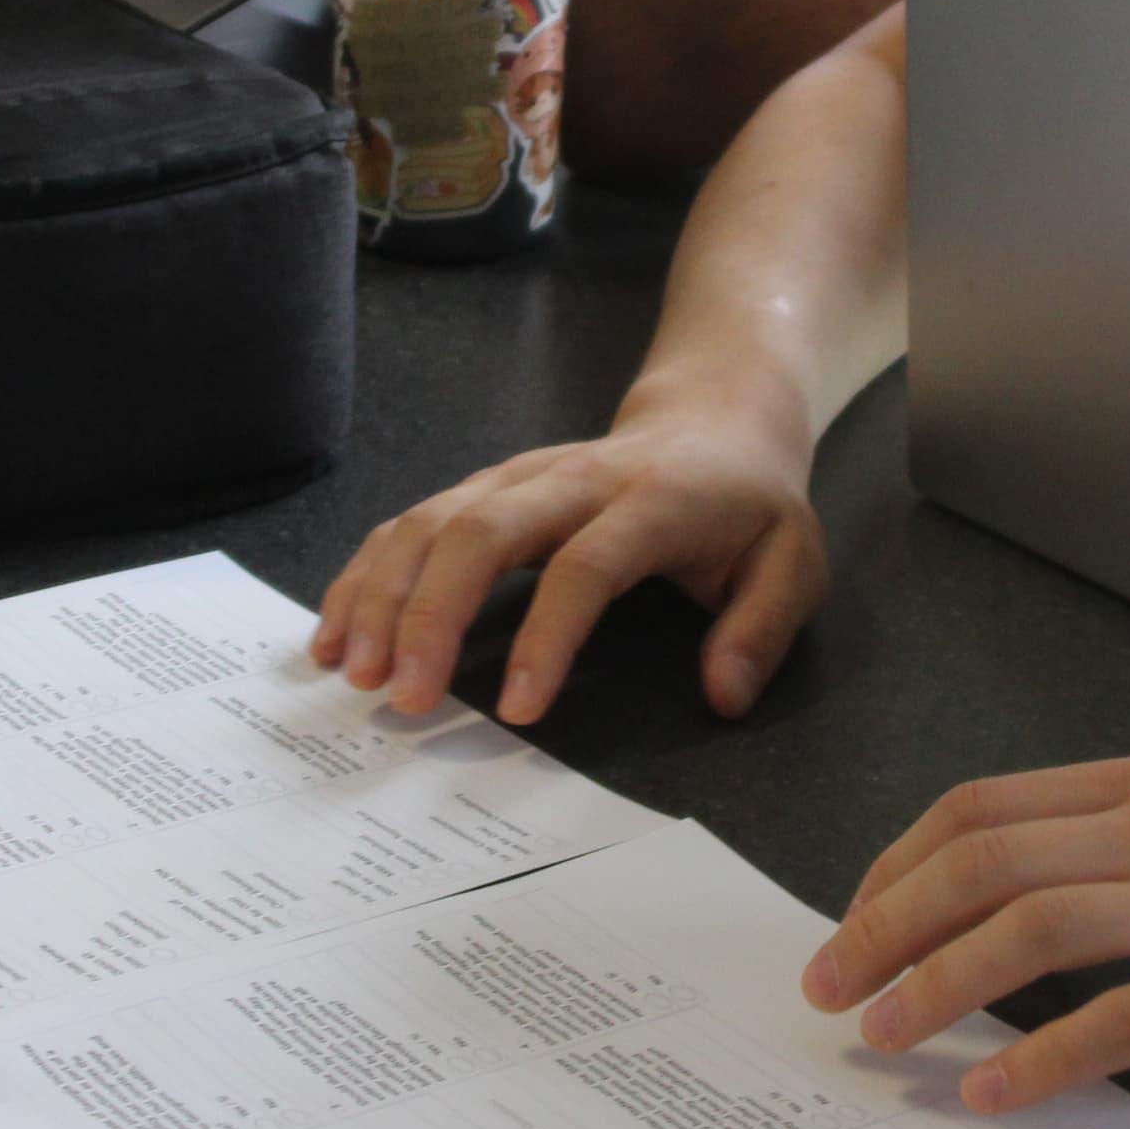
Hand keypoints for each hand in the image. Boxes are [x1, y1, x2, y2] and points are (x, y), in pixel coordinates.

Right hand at [310, 397, 830, 725]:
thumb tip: (722, 695)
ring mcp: (518, 478)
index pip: (587, 565)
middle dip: (430, 613)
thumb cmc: (748, 504)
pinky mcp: (484, 486)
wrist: (713, 419)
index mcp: (651, 503)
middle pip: (481, 530)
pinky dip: (365, 573)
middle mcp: (571, 481)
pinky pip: (411, 522)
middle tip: (402, 696)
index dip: (549, 635)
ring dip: (382, 595)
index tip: (521, 709)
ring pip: (431, 521)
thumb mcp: (793, 562)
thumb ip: (762, 628)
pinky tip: (336, 631)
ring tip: (349, 671)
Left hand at [801, 760, 1129, 1111]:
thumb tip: (980, 916)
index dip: (892, 869)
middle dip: (882, 928)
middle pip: (982, 861)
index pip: (977, 809)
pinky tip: (994, 1097)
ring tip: (883, 1040)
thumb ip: (1108, 860)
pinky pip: (1122, 1018)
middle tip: (826, 992)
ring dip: (937, 987)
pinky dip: (1042, 1059)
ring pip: (1033, 927)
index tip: (846, 929)